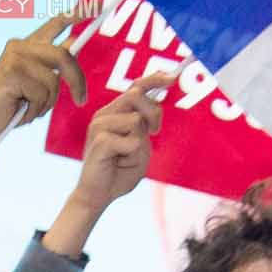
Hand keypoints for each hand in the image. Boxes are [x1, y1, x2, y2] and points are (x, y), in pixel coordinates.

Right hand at [0, 13, 83, 160]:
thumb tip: (73, 44)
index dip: (77, 13)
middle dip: (76, 81)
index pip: (56, 24)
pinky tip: (19, 111)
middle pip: (64, 56)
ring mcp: (15, 57)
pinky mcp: (11, 72)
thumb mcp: (38, 83)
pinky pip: (41, 93)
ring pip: (53, 80)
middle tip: (81, 100)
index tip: (100, 3)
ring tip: (29, 108)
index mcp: (28, 46)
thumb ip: (53, 64)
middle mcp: (20, 46)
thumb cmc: (11, 104)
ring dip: (46, 102)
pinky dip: (34, 109)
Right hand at [68, 68, 172, 210]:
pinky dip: (133, 154)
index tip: (173, 77)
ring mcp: (99, 126)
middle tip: (155, 132)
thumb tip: (154, 104)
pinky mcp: (100, 141)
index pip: (135, 88)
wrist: (98, 195)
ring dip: (140, 141)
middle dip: (154, 113)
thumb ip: (145, 124)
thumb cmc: (119, 170)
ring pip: (136, 119)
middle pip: (136, 95)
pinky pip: (132, 141)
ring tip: (126, 155)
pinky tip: (119, 162)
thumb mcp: (140, 143)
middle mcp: (104, 115)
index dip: (154, 79)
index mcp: (113, 112)